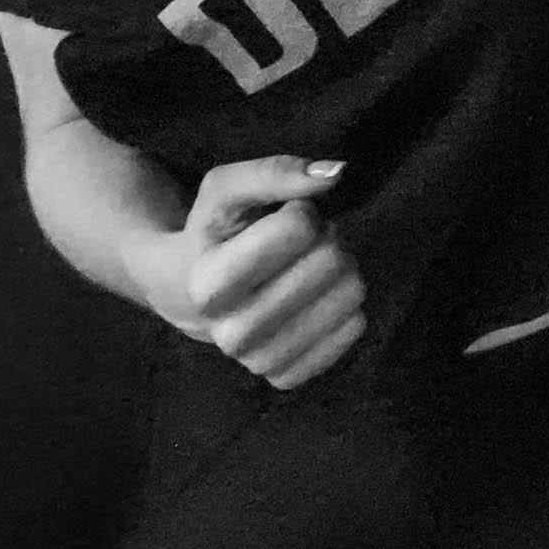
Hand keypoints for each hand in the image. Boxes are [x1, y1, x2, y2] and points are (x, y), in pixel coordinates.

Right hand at [133, 155, 366, 389]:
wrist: (194, 291)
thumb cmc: (217, 233)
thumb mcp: (228, 190)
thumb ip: (275, 173)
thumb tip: (337, 173)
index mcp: (208, 286)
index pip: (300, 228)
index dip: (301, 212)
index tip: (280, 220)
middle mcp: (231, 334)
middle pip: (330, 261)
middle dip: (325, 239)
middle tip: (300, 246)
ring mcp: (261, 361)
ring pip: (350, 293)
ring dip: (341, 270)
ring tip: (308, 269)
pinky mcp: (290, 375)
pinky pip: (355, 327)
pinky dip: (347, 304)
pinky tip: (318, 299)